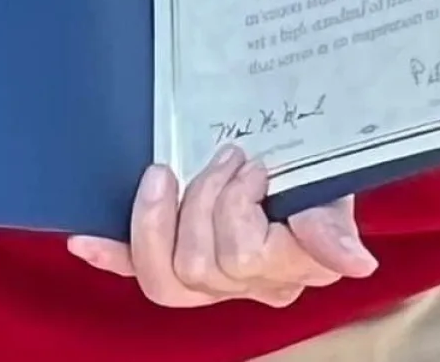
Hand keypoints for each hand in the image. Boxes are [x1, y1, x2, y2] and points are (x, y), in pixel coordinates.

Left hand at [67, 149, 375, 308]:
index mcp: (289, 267)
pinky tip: (82, 238)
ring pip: (165, 277)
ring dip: (161, 215)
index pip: (243, 259)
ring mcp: (210, 279)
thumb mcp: (329, 186)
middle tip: (227, 156)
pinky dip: (110, 255)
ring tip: (173, 172)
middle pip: (199, 266)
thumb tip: (356, 261)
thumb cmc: (314, 167)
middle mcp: (249, 285)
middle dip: (204, 198)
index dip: (237, 207)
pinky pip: (136, 270)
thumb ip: (331, 223)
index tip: (257, 166)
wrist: (301, 154)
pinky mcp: (177, 260)